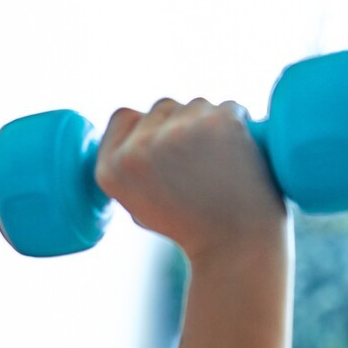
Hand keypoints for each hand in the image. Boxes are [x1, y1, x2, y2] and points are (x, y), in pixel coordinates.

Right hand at [94, 98, 287, 265]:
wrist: (233, 243)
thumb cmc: (188, 225)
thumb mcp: (136, 201)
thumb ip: (129, 164)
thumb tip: (137, 127)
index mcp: (110, 169)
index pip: (122, 116)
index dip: (145, 127)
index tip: (164, 147)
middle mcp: (137, 148)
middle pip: (161, 107)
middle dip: (179, 125)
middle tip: (197, 162)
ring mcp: (177, 132)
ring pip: (195, 105)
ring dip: (208, 124)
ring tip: (217, 163)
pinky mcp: (217, 122)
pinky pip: (229, 106)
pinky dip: (237, 125)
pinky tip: (237, 155)